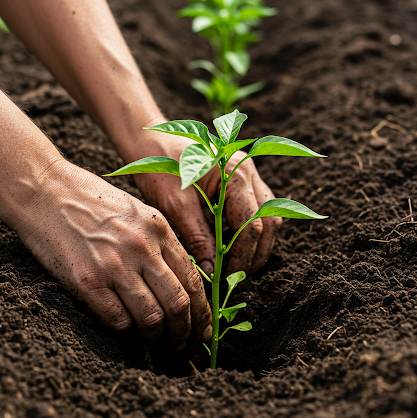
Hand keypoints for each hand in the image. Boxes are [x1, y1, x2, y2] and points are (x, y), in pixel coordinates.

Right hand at [12, 160, 211, 348]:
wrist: (45, 189)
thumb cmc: (90, 200)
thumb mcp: (137, 211)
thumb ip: (159, 242)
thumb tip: (177, 280)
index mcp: (159, 229)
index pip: (192, 280)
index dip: (202, 311)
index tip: (203, 329)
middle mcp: (142, 248)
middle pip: (178, 303)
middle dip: (185, 332)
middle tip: (182, 346)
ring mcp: (114, 265)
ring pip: (151, 318)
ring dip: (157, 339)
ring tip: (155, 345)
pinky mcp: (87, 281)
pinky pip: (117, 321)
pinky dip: (127, 335)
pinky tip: (127, 335)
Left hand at [130, 132, 281, 276]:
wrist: (148, 140)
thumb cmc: (159, 166)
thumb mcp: (176, 206)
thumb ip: (198, 238)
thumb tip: (213, 272)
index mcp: (236, 175)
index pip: (252, 225)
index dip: (243, 256)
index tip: (228, 277)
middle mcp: (248, 171)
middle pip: (268, 220)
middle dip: (256, 252)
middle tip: (238, 276)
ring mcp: (246, 171)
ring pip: (266, 213)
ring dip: (256, 241)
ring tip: (237, 264)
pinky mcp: (239, 176)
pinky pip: (254, 205)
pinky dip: (248, 227)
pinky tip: (231, 244)